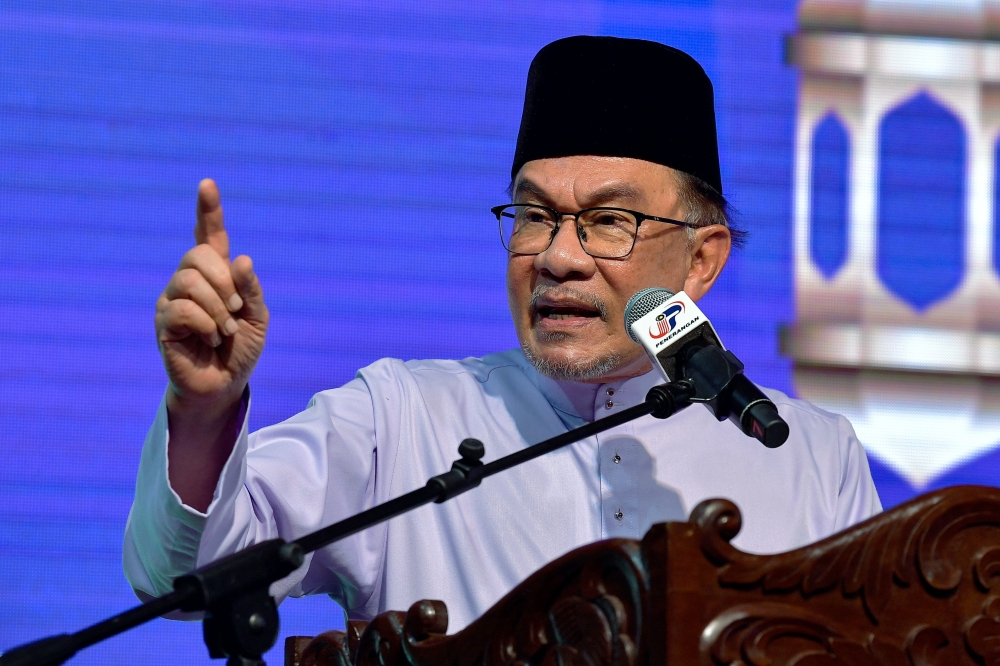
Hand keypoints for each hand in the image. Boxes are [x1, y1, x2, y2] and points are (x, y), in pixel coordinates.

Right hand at [155, 179, 268, 415]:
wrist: (225, 384)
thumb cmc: (240, 349)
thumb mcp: (257, 317)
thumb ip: (251, 288)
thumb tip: (240, 259)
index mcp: (216, 274)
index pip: (209, 235)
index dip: (208, 210)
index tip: (208, 185)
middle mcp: (189, 280)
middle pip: (198, 255)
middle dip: (224, 281)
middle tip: (236, 310)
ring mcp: (172, 299)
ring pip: (189, 280)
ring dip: (217, 307)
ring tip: (224, 330)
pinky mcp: (163, 322)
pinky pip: (182, 308)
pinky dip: (205, 323)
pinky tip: (209, 338)